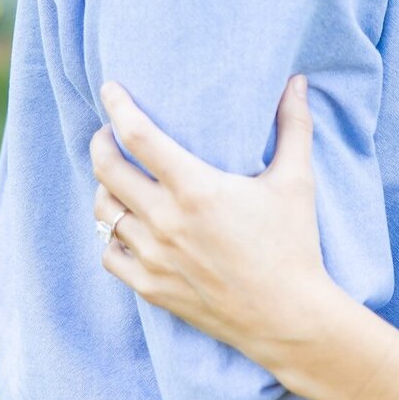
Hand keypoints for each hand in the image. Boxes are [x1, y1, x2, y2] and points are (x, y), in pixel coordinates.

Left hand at [91, 76, 339, 372]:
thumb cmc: (294, 245)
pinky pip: (109, 254)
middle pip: (108, 170)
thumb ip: (294, 125)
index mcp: (196, 189)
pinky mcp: (150, 287)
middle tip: (108, 132)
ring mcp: (153, 257)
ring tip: (116, 176)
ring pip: (104, 211)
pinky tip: (125, 224)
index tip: (110, 89)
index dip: (118, 108)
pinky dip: (111, 234)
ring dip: (104, 187)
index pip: (138, 137)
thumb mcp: (297, 180)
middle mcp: (165, 221)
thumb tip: (297, 82)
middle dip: (101, 142)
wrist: (287, 317)